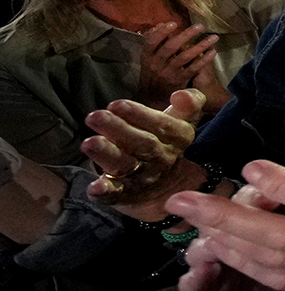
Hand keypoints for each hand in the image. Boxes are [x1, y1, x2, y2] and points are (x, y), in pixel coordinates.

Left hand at [83, 89, 206, 206]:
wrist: (167, 188)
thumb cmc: (165, 144)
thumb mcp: (183, 123)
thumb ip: (188, 104)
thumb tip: (181, 95)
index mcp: (177, 139)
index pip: (163, 125)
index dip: (140, 115)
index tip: (117, 104)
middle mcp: (161, 160)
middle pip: (142, 144)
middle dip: (118, 130)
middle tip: (95, 116)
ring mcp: (142, 179)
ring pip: (125, 166)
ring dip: (107, 155)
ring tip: (89, 143)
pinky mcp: (123, 195)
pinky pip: (115, 194)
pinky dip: (105, 191)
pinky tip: (94, 187)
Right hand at [135, 22, 219, 106]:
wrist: (153, 98)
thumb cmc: (153, 73)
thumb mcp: (149, 59)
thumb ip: (154, 42)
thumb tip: (161, 24)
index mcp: (147, 57)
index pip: (151, 42)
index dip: (161, 33)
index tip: (173, 23)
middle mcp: (156, 65)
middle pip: (170, 47)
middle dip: (186, 35)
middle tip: (201, 26)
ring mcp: (168, 73)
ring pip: (184, 57)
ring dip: (201, 45)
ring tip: (214, 37)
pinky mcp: (179, 81)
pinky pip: (193, 68)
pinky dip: (204, 59)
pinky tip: (213, 52)